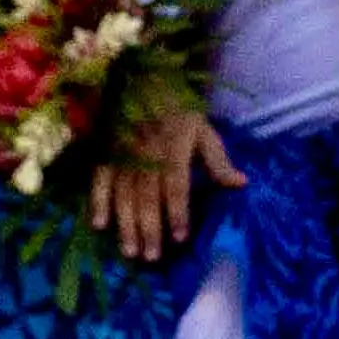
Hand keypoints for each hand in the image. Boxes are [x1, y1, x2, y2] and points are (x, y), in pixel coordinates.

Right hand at [92, 99, 240, 262]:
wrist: (140, 80)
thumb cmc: (177, 110)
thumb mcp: (203, 129)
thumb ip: (218, 160)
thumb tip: (242, 184)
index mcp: (173, 147)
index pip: (175, 184)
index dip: (177, 211)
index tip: (180, 238)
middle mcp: (146, 153)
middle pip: (146, 196)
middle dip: (149, 228)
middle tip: (151, 258)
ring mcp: (121, 154)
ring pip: (123, 194)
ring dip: (126, 224)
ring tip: (131, 252)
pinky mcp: (104, 154)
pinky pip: (98, 180)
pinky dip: (97, 202)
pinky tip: (99, 225)